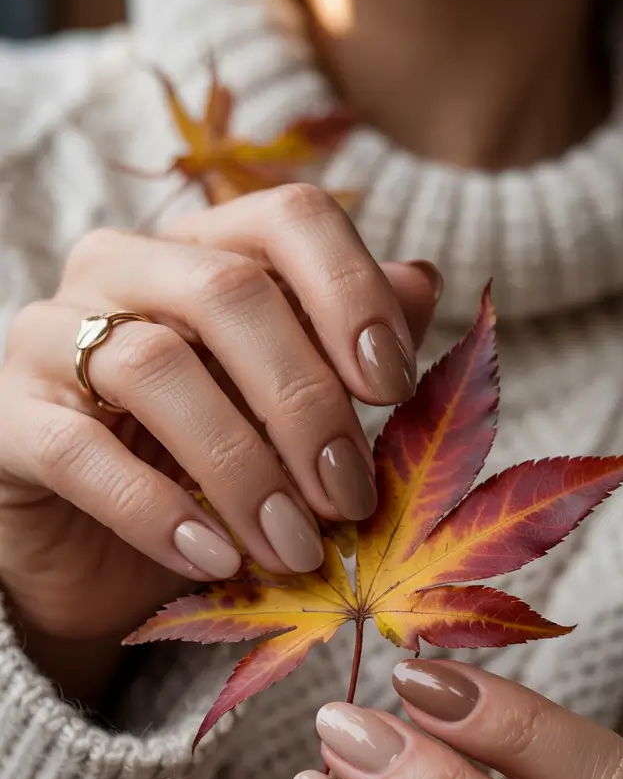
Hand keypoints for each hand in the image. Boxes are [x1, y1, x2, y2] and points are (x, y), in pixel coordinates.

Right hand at [0, 186, 437, 691]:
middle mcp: (122, 271)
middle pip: (228, 291)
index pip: (287, 219)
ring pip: (154, 363)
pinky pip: (80, 453)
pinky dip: (158, 511)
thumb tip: (425, 282)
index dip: (351, 291)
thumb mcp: (287, 419)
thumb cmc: (202, 474)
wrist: (89, 557)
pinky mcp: (8, 420)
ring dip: (243, 467)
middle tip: (350, 498)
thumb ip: (346, 350)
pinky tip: (214, 560)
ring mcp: (52, 338)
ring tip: (292, 547)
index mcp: (204, 251)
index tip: (394, 387)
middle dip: (306, 401)